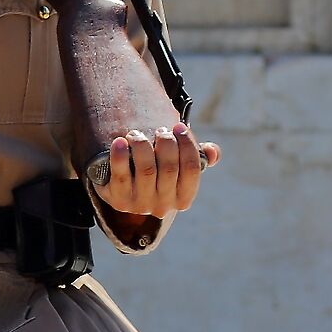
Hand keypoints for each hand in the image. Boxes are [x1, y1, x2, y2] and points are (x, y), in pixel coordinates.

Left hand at [95, 125, 219, 220]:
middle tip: (159, 129)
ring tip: (136, 133)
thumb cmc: (156, 174)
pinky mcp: (118, 200)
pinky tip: (120, 141)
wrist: (121, 192)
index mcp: (183, 199)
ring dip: (142, 145)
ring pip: (146, 170)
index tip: (178, 126)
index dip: (188, 144)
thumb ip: (198, 158)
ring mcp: (140, 205)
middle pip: (169, 168)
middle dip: (165, 142)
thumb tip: (213, 151)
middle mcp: (164, 205)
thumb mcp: (177, 169)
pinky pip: (121, 176)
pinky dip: (120, 156)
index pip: (192, 169)